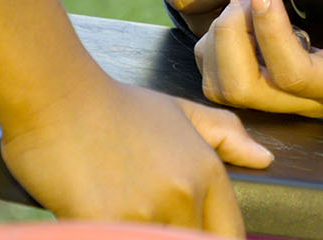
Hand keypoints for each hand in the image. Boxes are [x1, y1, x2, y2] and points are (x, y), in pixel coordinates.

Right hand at [0, 77, 272, 234]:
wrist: (58, 97)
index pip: (229, 235)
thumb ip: (224, 134)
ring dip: (141, 233)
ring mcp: (145, 213)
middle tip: (147, 211)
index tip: (193, 231)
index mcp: (205, 172)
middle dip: (172, 235)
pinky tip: (97, 221)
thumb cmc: (115, 106)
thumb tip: (265, 159)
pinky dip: (109, 235)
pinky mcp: (104, 224)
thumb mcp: (178, 112)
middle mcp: (183, 196)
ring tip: (124, 214)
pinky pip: (117, 239)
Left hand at [196, 0, 322, 116]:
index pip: (292, 72)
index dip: (270, 31)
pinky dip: (220, 32)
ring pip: (225, 82)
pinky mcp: (273, 70)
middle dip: (231, 34)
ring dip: (220, 34)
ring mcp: (287, 87)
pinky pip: (225, 65)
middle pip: (242, 88)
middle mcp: (307, 96)